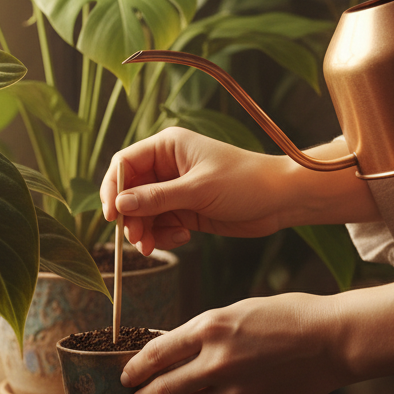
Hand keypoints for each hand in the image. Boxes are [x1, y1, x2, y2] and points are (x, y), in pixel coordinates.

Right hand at [100, 128, 291, 255]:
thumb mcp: (197, 190)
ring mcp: (175, 189)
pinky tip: (182, 238)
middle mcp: (167, 166)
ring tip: (155, 246)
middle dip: (131, 217)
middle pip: (130, 192)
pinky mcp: (185, 209)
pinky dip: (163, 234)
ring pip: (144, 212)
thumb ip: (156, 198)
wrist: (281, 200)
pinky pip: (160, 223)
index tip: (112, 215)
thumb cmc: (244, 182)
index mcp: (167, 147)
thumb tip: (120, 204)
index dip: (112, 188)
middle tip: (137, 240)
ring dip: (145, 230)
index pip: (124, 164)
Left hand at [121, 282, 393, 393]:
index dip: (136, 368)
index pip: (158, 353)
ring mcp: (233, 389)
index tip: (127, 375)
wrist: (331, 340)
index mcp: (210, 326)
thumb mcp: (238, 311)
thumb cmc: (288, 316)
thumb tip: (179, 351)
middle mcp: (216, 360)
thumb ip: (206, 333)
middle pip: (163, 389)